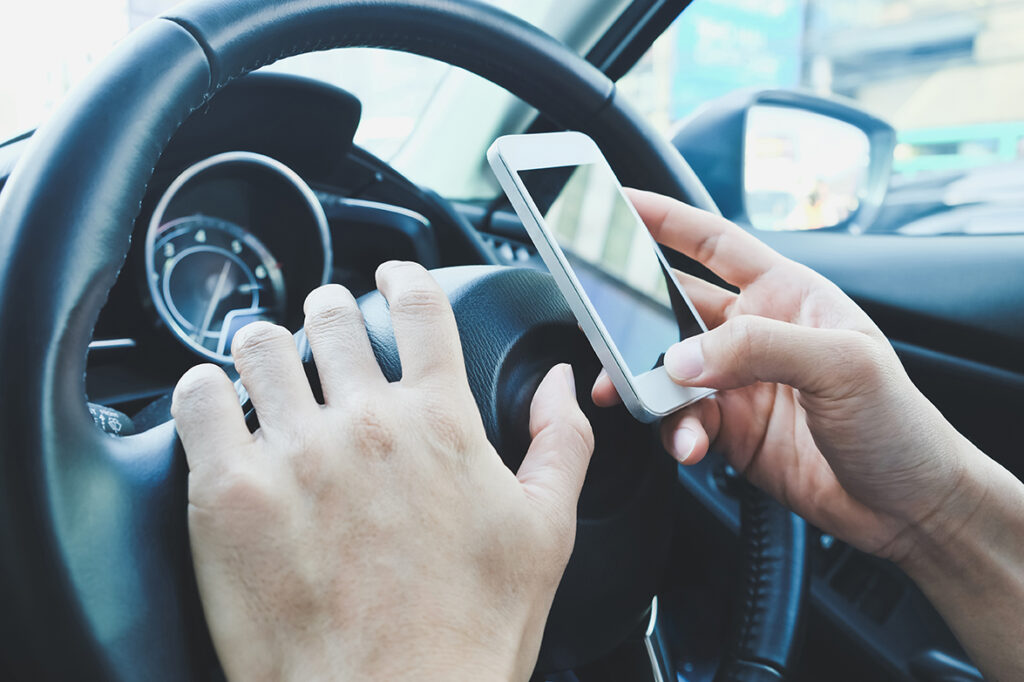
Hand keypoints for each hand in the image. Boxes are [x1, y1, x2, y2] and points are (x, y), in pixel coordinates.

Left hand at [172, 262, 593, 681]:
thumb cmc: (468, 631)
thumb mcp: (545, 532)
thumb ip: (558, 441)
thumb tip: (558, 382)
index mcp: (440, 420)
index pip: (418, 303)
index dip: (403, 274)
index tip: (390, 275)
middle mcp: (366, 421)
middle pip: (333, 314)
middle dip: (332, 313)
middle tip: (327, 333)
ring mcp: (293, 452)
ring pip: (261, 343)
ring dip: (268, 347)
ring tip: (271, 370)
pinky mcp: (228, 492)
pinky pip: (197, 395)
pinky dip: (205, 391)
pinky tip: (220, 408)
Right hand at [593, 190, 981, 562]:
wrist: (908, 507)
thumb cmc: (900, 423)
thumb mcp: (841, 364)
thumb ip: (758, 348)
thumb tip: (682, 358)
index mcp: (788, 293)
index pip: (715, 242)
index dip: (666, 220)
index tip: (619, 204)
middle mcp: (756, 332)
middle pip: (675, 307)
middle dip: (634, 314)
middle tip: (600, 322)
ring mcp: (739, 383)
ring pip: (667, 370)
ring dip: (646, 385)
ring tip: (640, 399)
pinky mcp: (729, 430)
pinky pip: (680, 420)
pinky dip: (673, 431)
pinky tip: (688, 444)